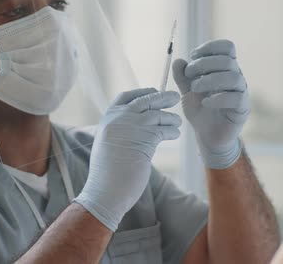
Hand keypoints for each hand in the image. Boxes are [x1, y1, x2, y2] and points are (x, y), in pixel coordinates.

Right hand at [74, 88, 181, 231]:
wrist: (105, 190)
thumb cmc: (107, 172)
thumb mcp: (108, 143)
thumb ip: (119, 129)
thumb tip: (137, 122)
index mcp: (108, 118)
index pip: (126, 96)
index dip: (142, 93)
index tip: (153, 92)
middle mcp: (119, 118)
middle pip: (145, 101)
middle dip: (162, 98)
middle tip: (174, 97)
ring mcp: (133, 127)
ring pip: (158, 114)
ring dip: (171, 118)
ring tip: (177, 122)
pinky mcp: (146, 139)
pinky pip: (164, 129)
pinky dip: (172, 130)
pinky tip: (175, 133)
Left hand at [172, 39, 249, 168]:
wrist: (207, 135)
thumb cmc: (200, 110)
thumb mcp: (186, 91)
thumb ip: (182, 76)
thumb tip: (179, 61)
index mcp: (224, 68)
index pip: (227, 47)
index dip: (210, 47)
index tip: (193, 57)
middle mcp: (236, 77)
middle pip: (228, 60)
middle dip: (204, 64)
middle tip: (189, 75)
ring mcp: (241, 92)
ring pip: (233, 77)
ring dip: (210, 80)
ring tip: (194, 88)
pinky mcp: (242, 109)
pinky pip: (236, 98)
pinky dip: (218, 98)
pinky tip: (205, 102)